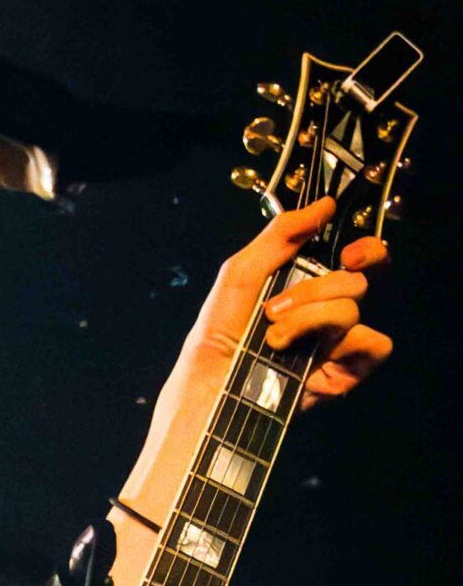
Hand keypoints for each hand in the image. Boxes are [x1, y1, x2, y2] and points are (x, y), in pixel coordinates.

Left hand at [184, 196, 392, 411]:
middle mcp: (327, 312)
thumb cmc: (219, 331)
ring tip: (272, 337)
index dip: (366, 249)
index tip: (345, 253)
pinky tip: (310, 354)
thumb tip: (325, 204)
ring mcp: (336, 343)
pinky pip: (376, 346)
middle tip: (275, 306)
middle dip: (316, 288)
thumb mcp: (240, 272)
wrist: (208, 381)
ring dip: (308, 318)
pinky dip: (349, 343)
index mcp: (310, 285)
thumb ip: (281, 235)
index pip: (359, 259)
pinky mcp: (343, 373)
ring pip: (353, 310)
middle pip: (357, 281)